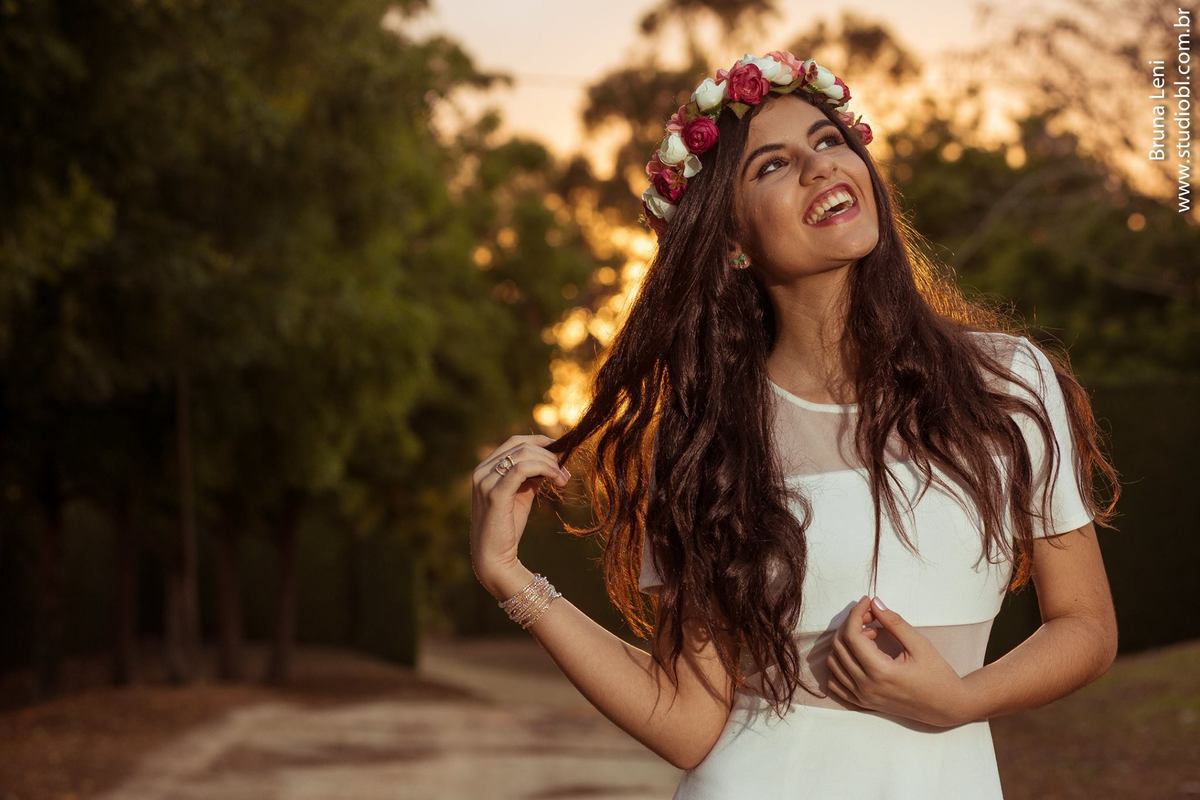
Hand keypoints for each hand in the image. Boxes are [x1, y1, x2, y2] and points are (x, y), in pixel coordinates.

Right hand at [470, 434, 569, 588]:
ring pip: (524, 454)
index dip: (541, 441)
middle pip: (521, 445)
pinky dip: (544, 469)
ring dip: (550, 463)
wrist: (494, 558)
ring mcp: (485, 481)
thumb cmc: (508, 527)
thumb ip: (531, 475)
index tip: (562, 450)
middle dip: (549, 454)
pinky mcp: (495, 494)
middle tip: (566, 471)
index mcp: (485, 468)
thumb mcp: (521, 494)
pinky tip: (556, 480)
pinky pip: (522, 469)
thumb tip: (553, 460)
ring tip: (564, 479)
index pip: (515, 441)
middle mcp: (482, 471)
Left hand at [824, 596, 975, 727]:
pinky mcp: (863, 703)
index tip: (867, 602)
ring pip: (833, 663)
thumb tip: (874, 603)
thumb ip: (894, 622)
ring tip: (868, 636)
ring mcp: (862, 697)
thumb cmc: (937, 674)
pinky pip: (835, 683)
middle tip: (870, 616)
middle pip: (840, 646)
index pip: (852, 635)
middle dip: (851, 624)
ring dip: (845, 643)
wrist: (947, 706)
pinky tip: (858, 654)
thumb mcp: (919, 644)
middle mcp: (866, 686)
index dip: (856, 613)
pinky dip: (840, 664)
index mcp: (880, 671)